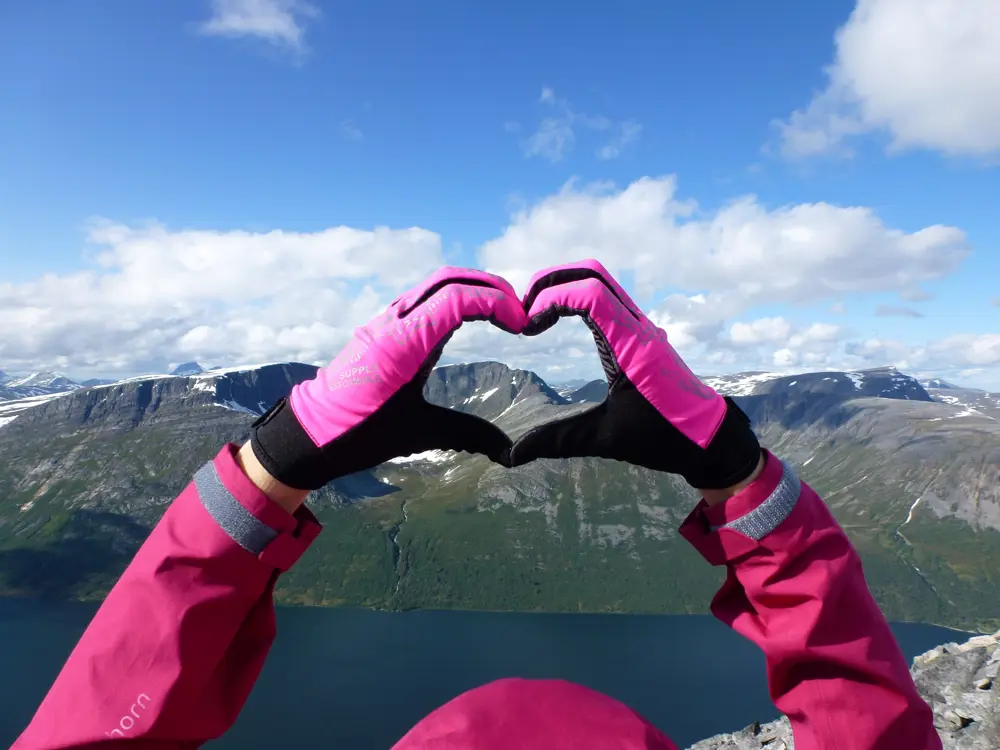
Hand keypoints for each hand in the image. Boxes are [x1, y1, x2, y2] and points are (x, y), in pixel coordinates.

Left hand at [250, 268, 525, 490]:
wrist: (309, 432)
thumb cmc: (359, 433)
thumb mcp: (417, 434)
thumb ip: (467, 435)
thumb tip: (511, 452)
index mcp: (404, 343)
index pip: (457, 299)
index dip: (495, 304)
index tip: (521, 325)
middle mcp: (394, 322)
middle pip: (450, 280)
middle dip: (490, 288)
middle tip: (519, 312)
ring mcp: (387, 321)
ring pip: (435, 284)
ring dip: (471, 289)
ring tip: (502, 312)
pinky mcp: (384, 328)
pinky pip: (423, 298)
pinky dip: (452, 297)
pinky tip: (469, 318)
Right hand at [509, 260, 760, 489]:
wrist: (710, 438)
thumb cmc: (666, 438)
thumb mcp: (608, 439)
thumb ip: (560, 441)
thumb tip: (515, 453)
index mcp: (632, 346)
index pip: (590, 294)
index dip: (551, 299)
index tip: (528, 327)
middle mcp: (637, 327)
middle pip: (591, 274)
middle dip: (551, 281)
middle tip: (523, 311)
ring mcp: (639, 327)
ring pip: (599, 281)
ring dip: (563, 287)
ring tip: (535, 317)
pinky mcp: (638, 333)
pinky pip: (605, 298)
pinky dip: (576, 298)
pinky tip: (556, 323)